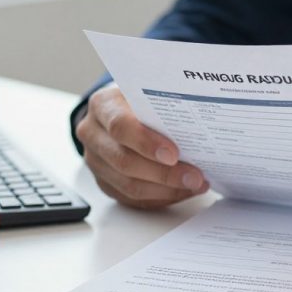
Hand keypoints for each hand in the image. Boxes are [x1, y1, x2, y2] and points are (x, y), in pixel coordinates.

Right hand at [76, 86, 208, 207]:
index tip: (174, 154)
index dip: (147, 142)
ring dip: (166, 189)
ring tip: (195, 184)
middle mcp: (92, 134)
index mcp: (102, 106)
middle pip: (124, 161)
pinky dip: (161, 197)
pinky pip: (132, 198)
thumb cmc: (140, 101)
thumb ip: (164, 106)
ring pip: (128, 185)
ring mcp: (95, 161)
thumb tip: (199, 125)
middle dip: (164, 173)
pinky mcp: (103, 182)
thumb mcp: (148, 93)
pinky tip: (183, 191)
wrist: (119, 111)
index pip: (120, 126)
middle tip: (195, 176)